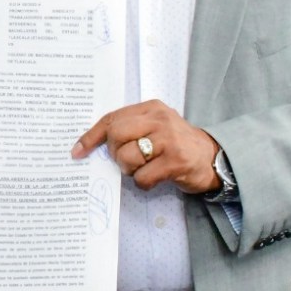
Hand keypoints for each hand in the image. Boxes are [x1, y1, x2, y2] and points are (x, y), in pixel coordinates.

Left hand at [71, 100, 220, 192]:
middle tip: (126, 161)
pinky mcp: (176, 161)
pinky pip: (143, 177)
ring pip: (127, 157)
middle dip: (115, 153)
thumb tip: (93, 145)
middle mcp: (160, 119)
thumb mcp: (155, 127)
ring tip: (144, 168)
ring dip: (130, 170)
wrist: (213, 157)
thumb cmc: (176, 144)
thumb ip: (131, 129)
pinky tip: (155, 178)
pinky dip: (144, 182)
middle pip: (116, 135)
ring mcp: (169, 139)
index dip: (91, 136)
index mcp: (151, 108)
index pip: (112, 118)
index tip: (78, 151)